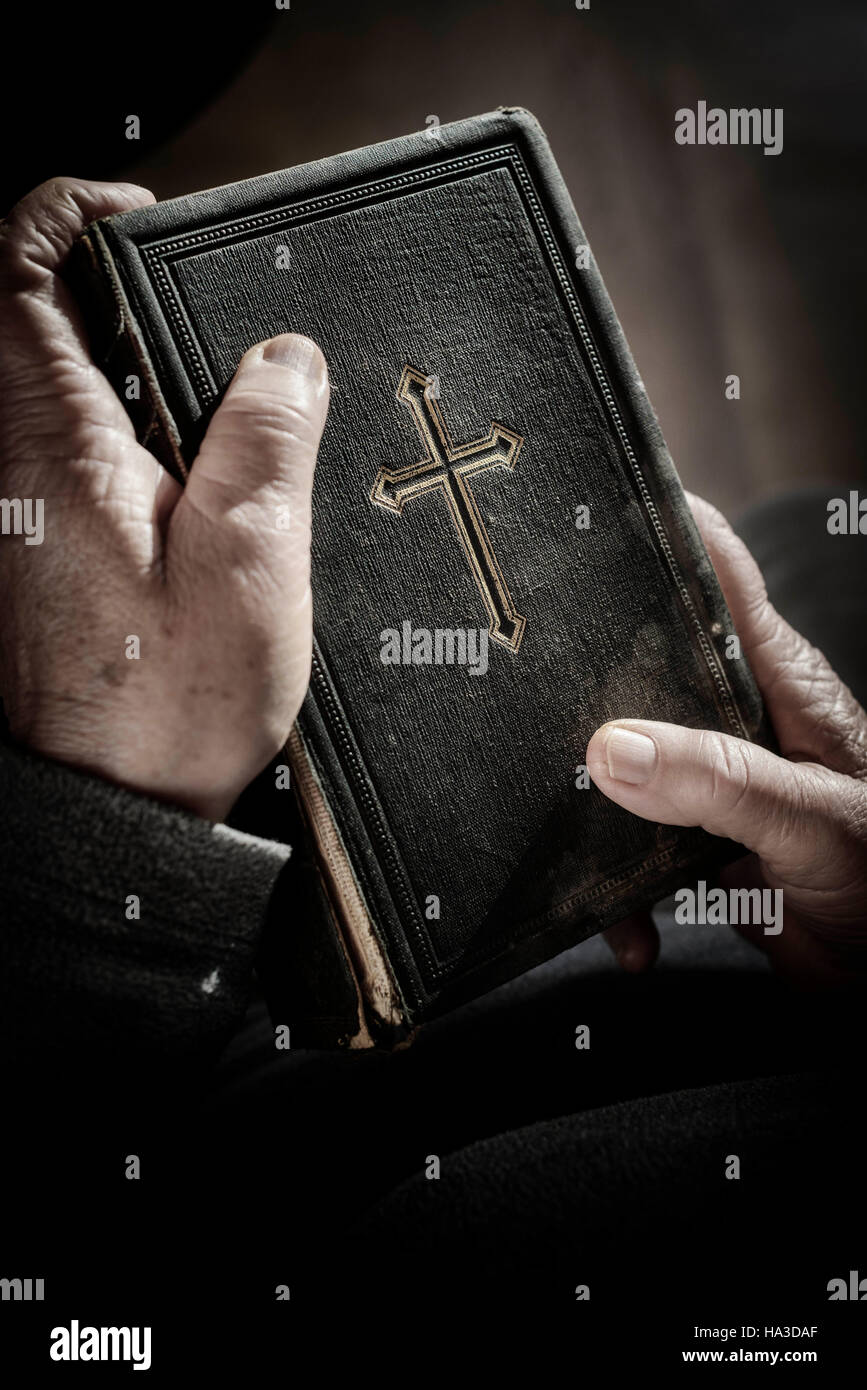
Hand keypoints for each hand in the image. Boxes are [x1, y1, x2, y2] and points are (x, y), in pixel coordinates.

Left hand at [0, 177, 328, 820]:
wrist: (108, 812)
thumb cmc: (165, 704)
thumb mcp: (248, 559)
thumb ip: (266, 438)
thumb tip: (286, 357)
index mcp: (50, 442)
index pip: (14, 270)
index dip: (67, 212)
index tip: (140, 213)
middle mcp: (15, 466)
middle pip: (32, 324)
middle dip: (113, 292)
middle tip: (205, 322)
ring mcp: (20, 512)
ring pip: (57, 393)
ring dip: (126, 373)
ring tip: (220, 414)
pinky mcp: (39, 556)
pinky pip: (73, 458)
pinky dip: (128, 441)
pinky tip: (199, 494)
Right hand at [587, 493, 866, 986]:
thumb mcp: (812, 818)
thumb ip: (718, 782)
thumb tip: (609, 748)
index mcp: (778, 682)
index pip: (718, 574)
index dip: (663, 525)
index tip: (591, 497)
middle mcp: (740, 723)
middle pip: (649, 669)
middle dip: (589, 678)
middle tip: (520, 674)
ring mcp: (718, 786)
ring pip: (629, 767)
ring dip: (595, 811)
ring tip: (563, 839)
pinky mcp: (705, 849)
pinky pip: (638, 855)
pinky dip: (625, 899)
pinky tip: (633, 931)